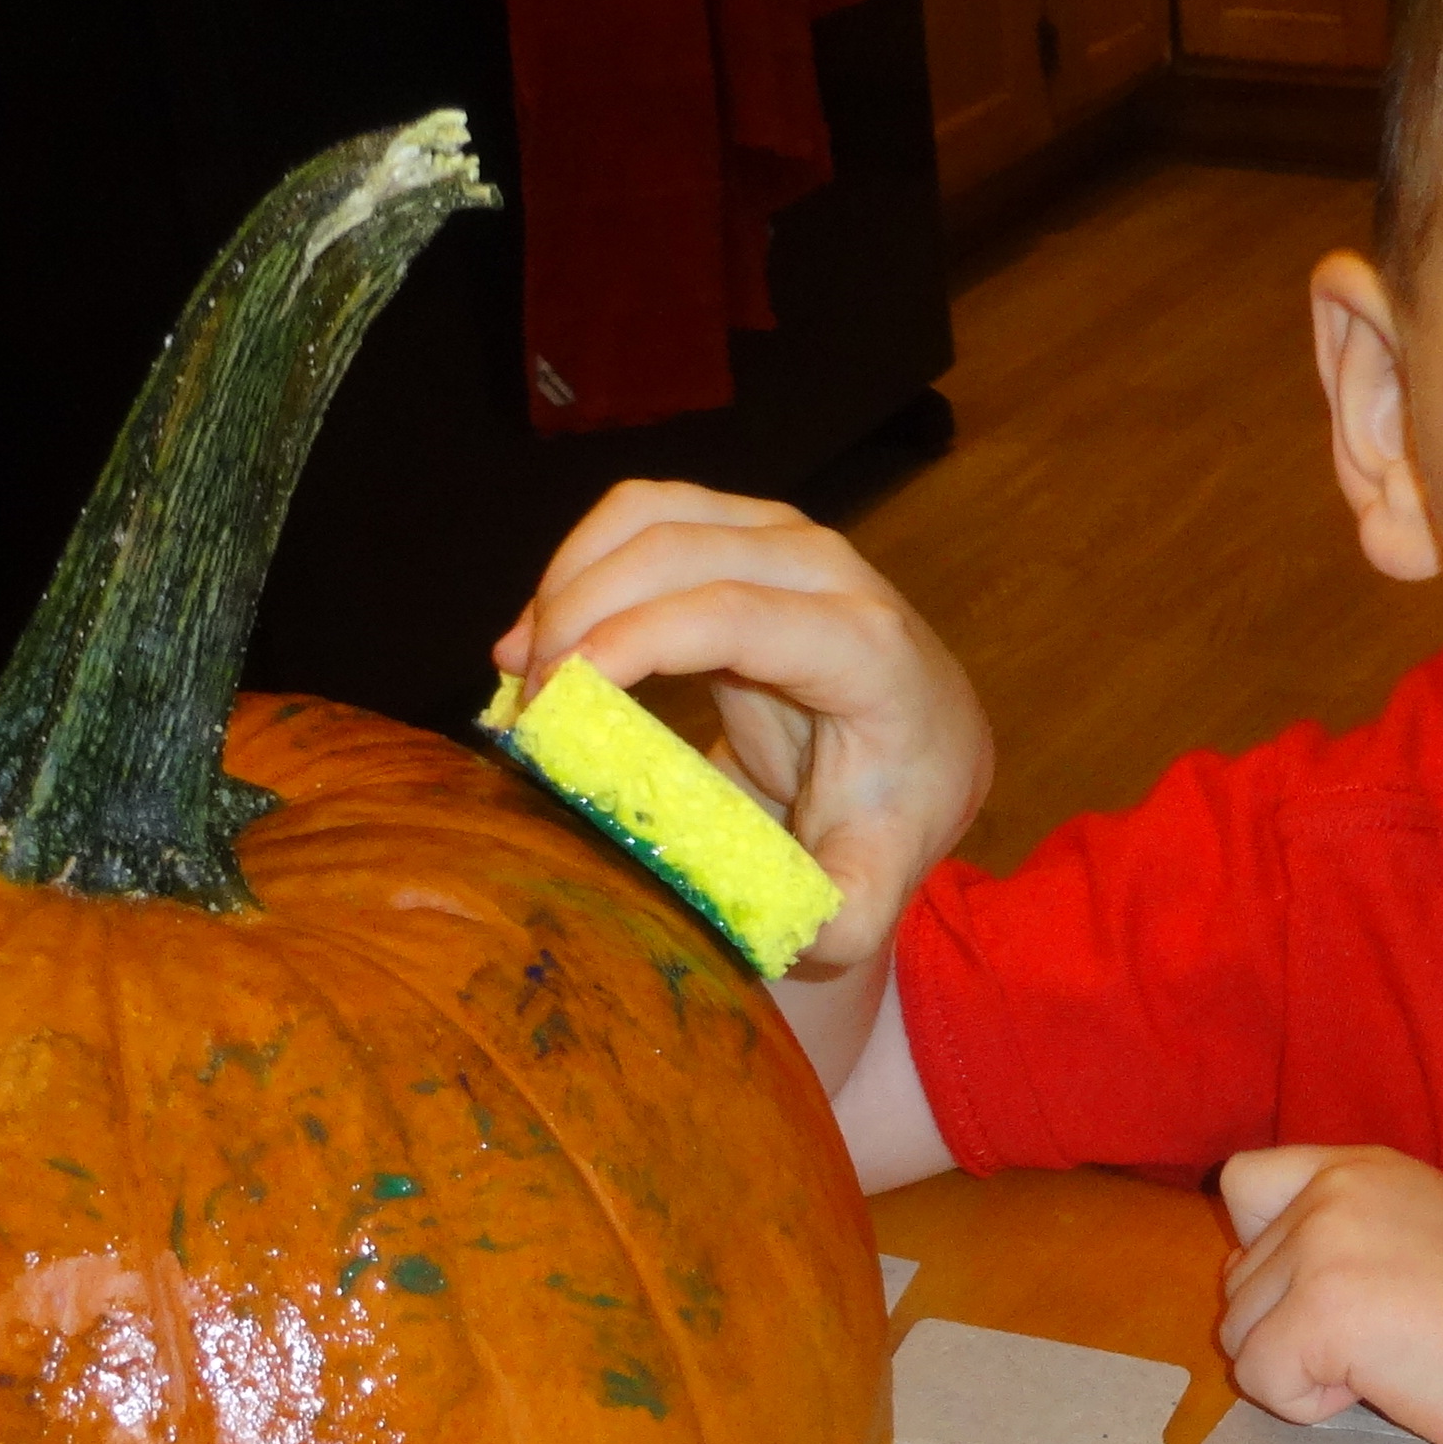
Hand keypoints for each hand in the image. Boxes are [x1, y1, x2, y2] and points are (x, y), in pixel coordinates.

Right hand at [498, 480, 989, 970]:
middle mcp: (833, 572)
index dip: (637, 641)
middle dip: (580, 613)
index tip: (555, 702)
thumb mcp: (872, 885)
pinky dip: (579, 563)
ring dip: (567, 580)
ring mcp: (786, 538)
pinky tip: (543, 633)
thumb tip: (776, 927)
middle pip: (681, 549)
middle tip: (524, 706)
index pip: (740, 615)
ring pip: (651, 515)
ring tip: (518, 668)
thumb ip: (835, 918)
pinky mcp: (744, 530)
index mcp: (870, 651)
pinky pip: (644, 517)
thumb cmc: (893, 813)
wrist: (924, 744)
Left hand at [1216, 1145, 1442, 1443]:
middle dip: (1292, 1328)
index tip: (1328, 1289)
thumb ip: (1338, 1237)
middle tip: (1390, 1337)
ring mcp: (1323, 1247)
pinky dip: (1310, 1404)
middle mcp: (1332, 1192)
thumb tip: (1245, 1276)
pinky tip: (1385, 1383)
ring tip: (1391, 1359)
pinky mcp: (1321, 1312)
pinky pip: (1261, 1379)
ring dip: (1301, 1368)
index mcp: (1358, 1168)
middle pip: (1237, 1281)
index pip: (1243, 1184)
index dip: (1263, 1249)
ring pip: (1240, 1335)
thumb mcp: (1416, 1232)